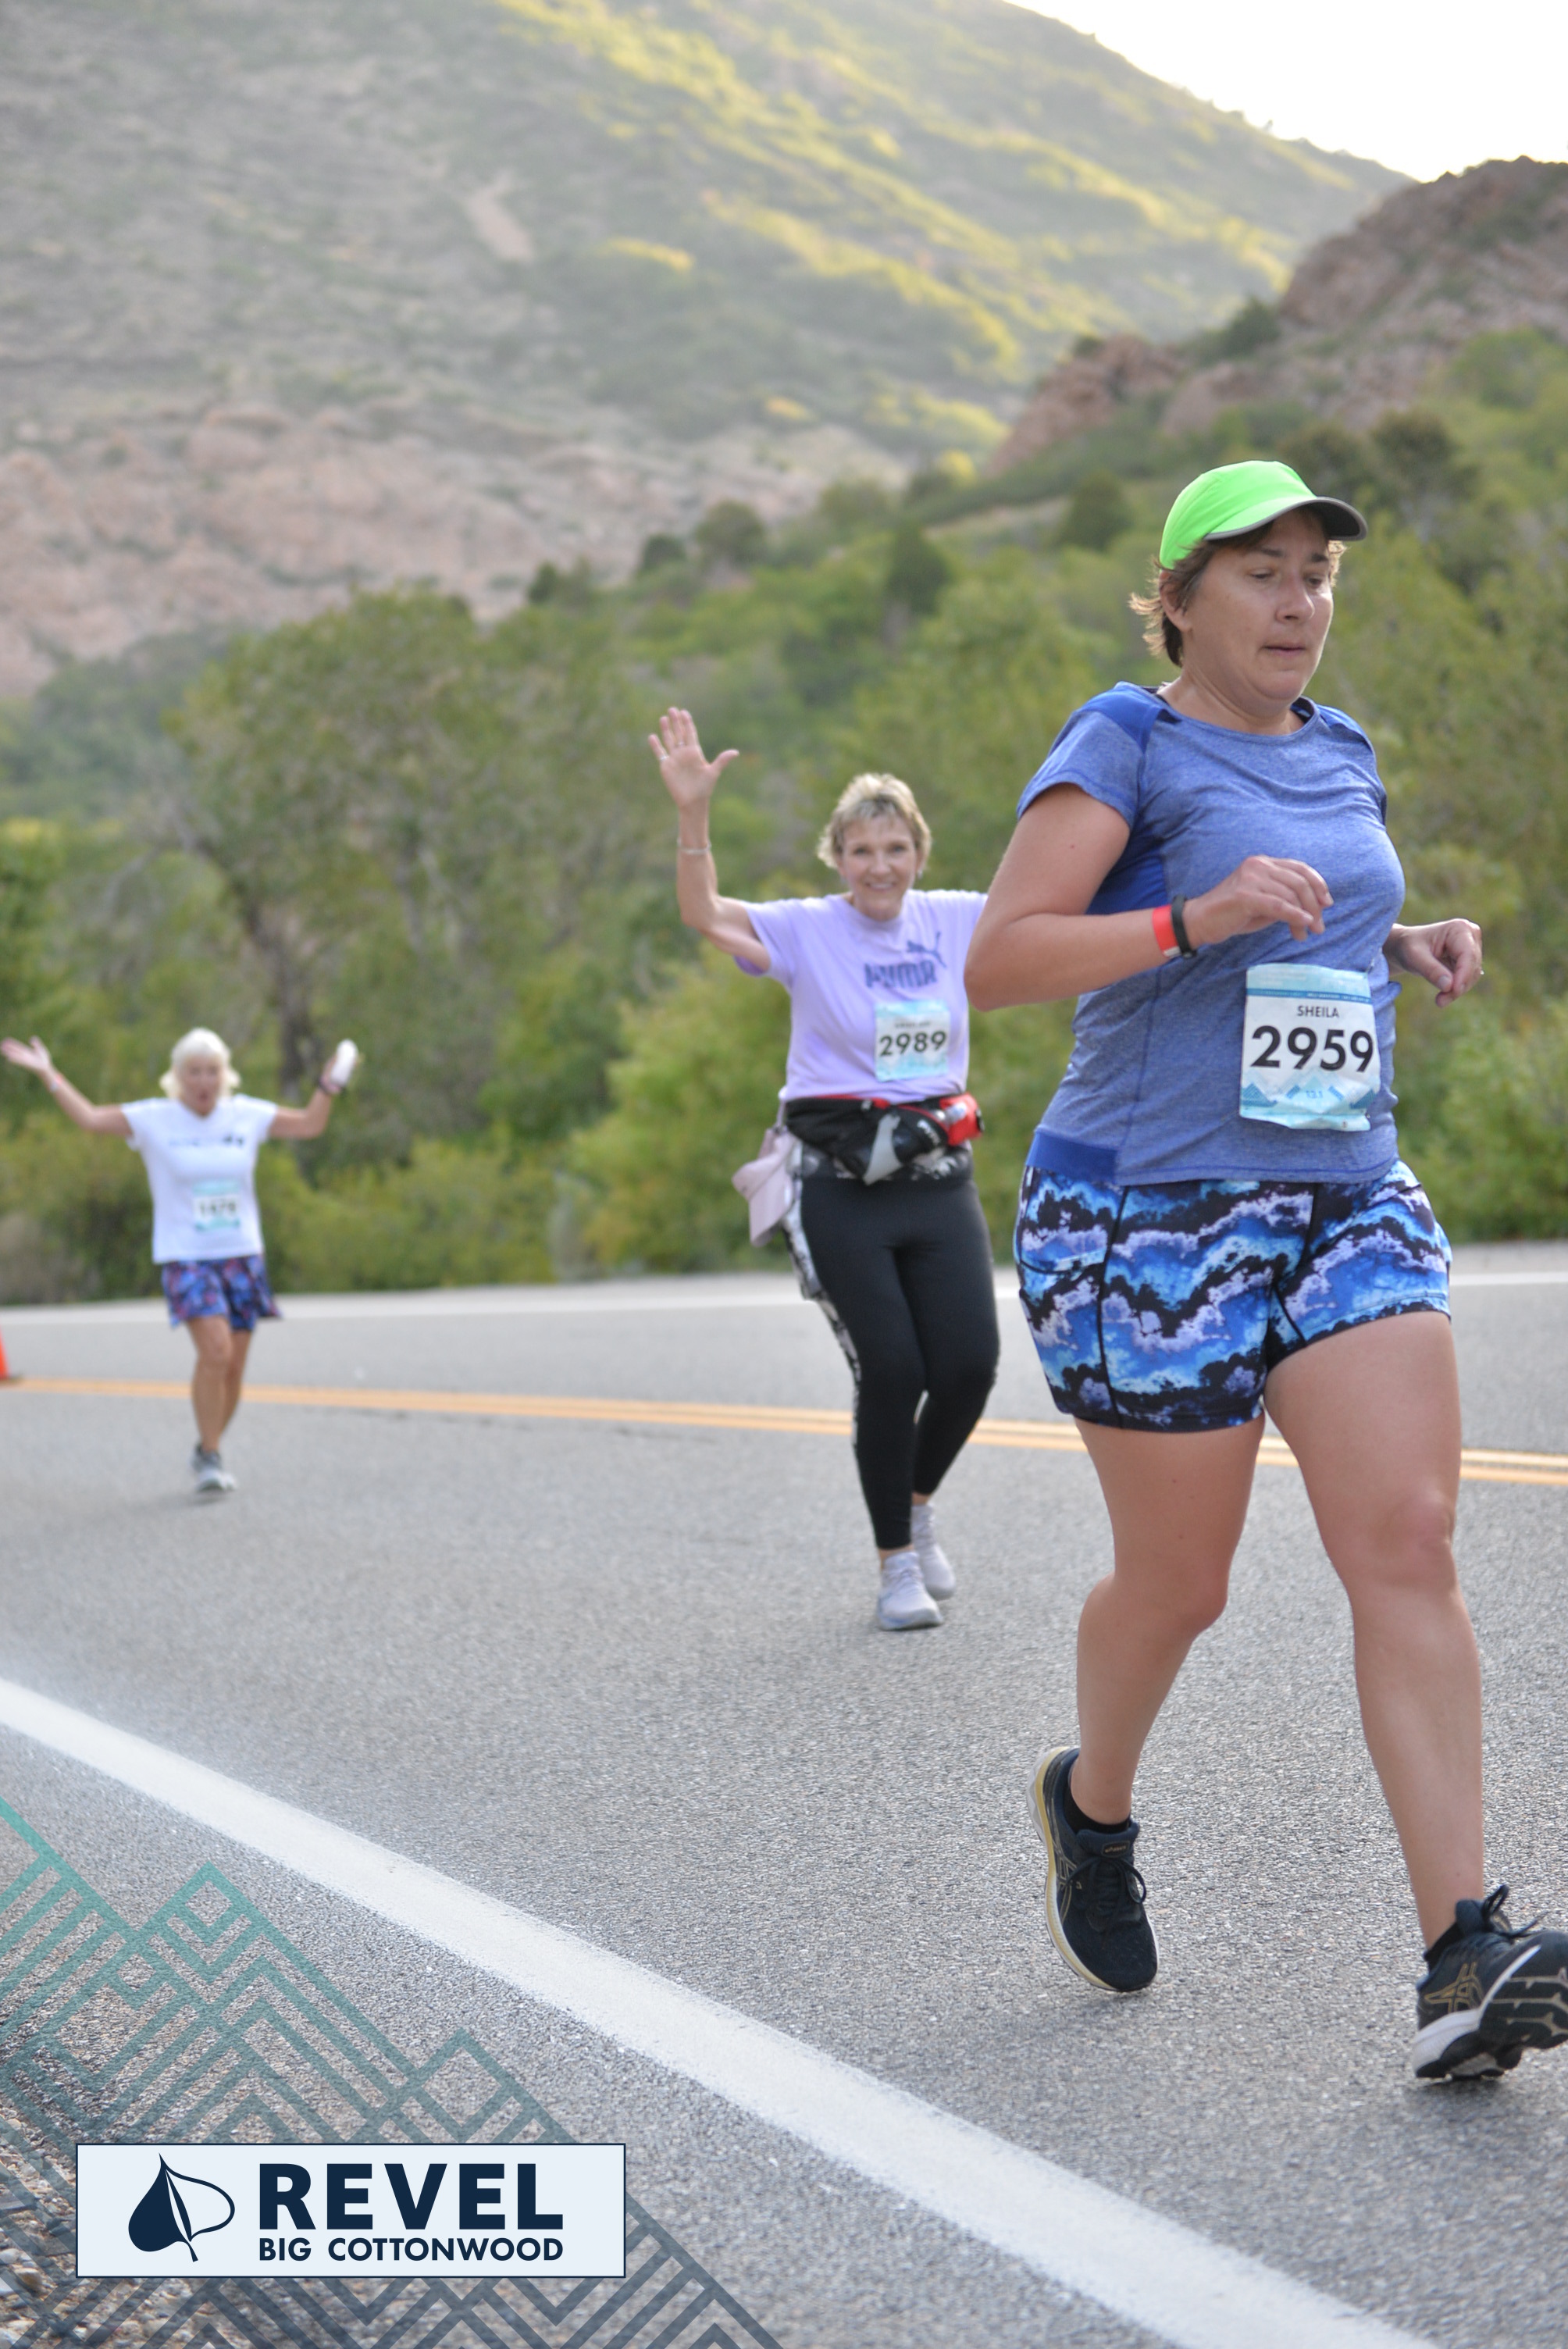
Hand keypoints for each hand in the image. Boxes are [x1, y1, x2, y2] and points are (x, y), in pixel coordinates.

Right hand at [1, 1034, 55, 1080]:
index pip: (18, 1046)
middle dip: (8, 1048)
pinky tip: (8, 1058)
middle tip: (0, 1045)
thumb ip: (36, 1044)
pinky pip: (19, 1061)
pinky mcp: (26, 1064)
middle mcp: (24, 1055)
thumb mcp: (40, 1049)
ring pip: (15, 1055)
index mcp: (27, 1051)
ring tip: (2, 1050)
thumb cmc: (44, 1060)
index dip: (12, 1043)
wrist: (46, 1068)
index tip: (6, 1040)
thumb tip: (31, 1038)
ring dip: (8, 1052)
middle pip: (14, 1050)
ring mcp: (25, 1059)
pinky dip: (14, 1059)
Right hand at [648, 706, 736, 813]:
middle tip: (672, 709)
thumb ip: (722, 761)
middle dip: (676, 722)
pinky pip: (660, 753)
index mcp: (695, 752)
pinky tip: (652, 736)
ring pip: (669, 740)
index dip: (687, 723)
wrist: (692, 801)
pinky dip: (656, 746)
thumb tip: (735, 752)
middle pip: (679, 734)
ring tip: (663, 718)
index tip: (684, 712)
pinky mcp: (666, 766)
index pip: (690, 734)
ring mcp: (674, 759)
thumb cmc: (704, 788)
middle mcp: (684, 753)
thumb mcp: (713, 773)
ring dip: (666, 730)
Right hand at [1185, 856, 1330, 946]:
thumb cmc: (1232, 914)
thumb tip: (1312, 910)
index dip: (1318, 884)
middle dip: (1314, 905)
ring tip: (1307, 933)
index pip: (1299, 868)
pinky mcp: (1245, 895)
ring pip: (1291, 894)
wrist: (1200, 921)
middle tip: (1319, 926)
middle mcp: (1258, 865)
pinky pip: (1279, 905)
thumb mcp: (1264, 903)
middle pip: (1299, 881)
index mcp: (1263, 863)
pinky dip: (1294, 916)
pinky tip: (1302, 925)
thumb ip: (1285, 899)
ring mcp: (1251, 878)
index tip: (1327, 903)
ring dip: (1305, 916)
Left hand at [1387, 919, 1482, 1007]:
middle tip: (1440, 1002)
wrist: (1405, 946)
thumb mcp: (1414, 957)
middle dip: (1458, 987)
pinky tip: (1443, 996)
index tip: (1454, 992)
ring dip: (1457, 991)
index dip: (1463, 975)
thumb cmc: (1408, 947)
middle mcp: (1470, 935)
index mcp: (1459, 929)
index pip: (1468, 955)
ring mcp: (1472, 947)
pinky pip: (1468, 979)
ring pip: (1472, 976)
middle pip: (1472, 967)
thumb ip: (1431, 970)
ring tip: (1439, 1001)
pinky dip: (1456, 990)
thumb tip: (1449, 986)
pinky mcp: (1470, 960)